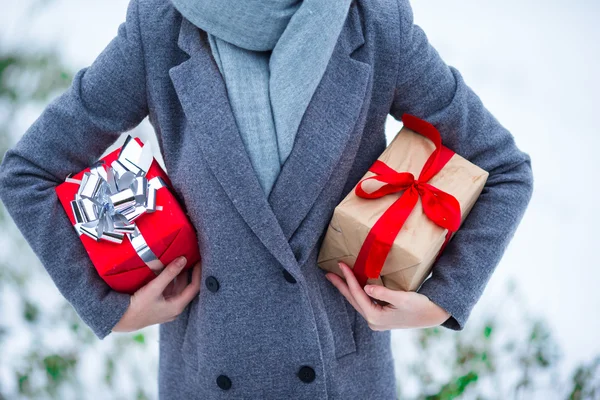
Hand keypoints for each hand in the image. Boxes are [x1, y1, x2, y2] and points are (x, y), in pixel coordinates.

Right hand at [112, 256, 201, 332]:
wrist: (121, 321)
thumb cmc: (137, 307)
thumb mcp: (154, 288)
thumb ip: (169, 274)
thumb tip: (183, 259)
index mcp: (177, 306)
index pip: (194, 287)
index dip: (198, 273)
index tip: (199, 260)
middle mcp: (175, 307)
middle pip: (186, 286)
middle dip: (187, 272)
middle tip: (189, 257)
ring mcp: (167, 307)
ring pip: (176, 287)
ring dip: (177, 275)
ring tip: (178, 260)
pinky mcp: (159, 305)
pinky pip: (168, 290)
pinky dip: (169, 279)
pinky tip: (165, 270)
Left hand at [325, 261, 449, 330]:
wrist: (434, 316)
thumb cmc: (420, 306)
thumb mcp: (403, 298)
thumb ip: (383, 293)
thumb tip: (366, 288)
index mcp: (376, 317)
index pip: (357, 294)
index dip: (348, 278)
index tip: (340, 265)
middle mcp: (373, 321)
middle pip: (353, 300)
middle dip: (340, 285)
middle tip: (327, 274)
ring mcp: (376, 320)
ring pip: (357, 302)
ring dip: (347, 289)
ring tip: (336, 278)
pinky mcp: (380, 317)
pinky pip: (364, 303)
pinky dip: (357, 293)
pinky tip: (353, 286)